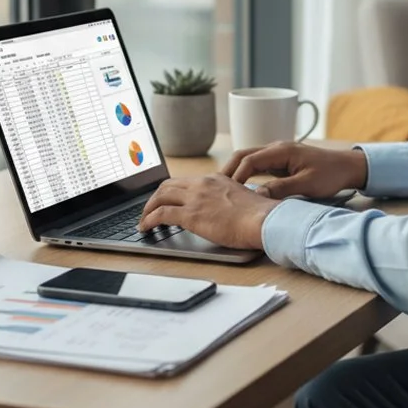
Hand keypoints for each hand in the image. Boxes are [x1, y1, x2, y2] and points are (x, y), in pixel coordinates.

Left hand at [137, 175, 277, 250]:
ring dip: (148, 209)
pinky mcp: (191, 215)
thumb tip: (223, 210)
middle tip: (150, 209)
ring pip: (160, 197)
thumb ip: (227, 200)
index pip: (185, 181)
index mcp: (215, 179)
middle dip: (155, 198)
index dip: (171, 191)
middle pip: (168, 186)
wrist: (264, 220)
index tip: (166, 199)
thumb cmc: (260, 216)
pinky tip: (146, 228)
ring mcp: (195, 198)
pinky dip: (149, 220)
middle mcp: (202, 184)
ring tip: (144, 220)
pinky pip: (161, 214)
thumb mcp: (241, 199)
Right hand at [220, 141, 368, 198]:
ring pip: (249, 159)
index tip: (228, 192)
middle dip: (229, 170)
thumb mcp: (307, 185)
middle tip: (217, 188)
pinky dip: (246, 174)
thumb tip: (257, 196)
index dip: (236, 175)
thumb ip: (281, 189)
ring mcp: (278, 153)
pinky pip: (258, 165)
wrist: (348, 167)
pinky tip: (242, 188)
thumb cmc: (331, 175)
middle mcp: (277, 148)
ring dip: (236, 171)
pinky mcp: (281, 162)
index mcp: (282, 150)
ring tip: (224, 189)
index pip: (249, 159)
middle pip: (243, 154)